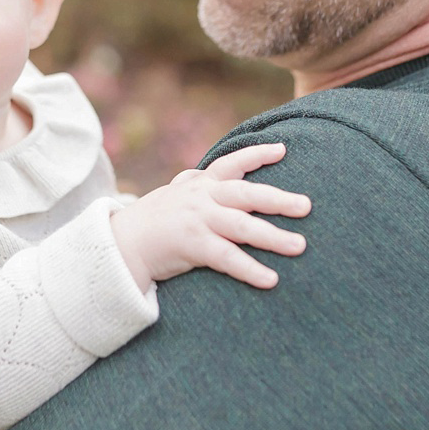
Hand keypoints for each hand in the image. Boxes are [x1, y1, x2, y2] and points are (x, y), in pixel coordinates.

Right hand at [110, 143, 310, 290]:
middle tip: (306, 205)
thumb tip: (209, 172)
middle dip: (278, 199)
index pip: (231, 163)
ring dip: (273, 237)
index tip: (283, 149)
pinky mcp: (192, 246)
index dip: (256, 155)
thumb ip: (196, 183)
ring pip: (242, 226)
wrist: (121, 244)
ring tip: (300, 246)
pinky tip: (271, 280)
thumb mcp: (176, 194)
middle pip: (246, 194)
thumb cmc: (154, 220)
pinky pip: (227, 258)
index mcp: (201, 184)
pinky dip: (250, 269)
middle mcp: (202, 197)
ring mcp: (198, 220)